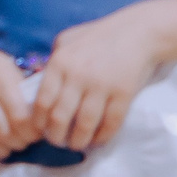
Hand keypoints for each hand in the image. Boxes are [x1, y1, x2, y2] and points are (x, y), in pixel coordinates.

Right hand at [0, 34, 32, 175]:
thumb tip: (42, 121)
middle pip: (4, 131)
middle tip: (24, 143)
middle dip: (19, 143)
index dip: (32, 132)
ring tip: (9, 149)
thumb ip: (23, 91)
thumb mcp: (8, 68)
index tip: (37, 134)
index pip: (21, 117)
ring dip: (2, 152)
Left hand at [32, 9, 160, 151]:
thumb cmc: (99, 36)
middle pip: (60, 117)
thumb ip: (52, 61)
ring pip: (85, 124)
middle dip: (55, 136)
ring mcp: (102, 85)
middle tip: (57, 142)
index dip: (38, 122)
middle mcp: (78, 76)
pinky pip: (111, 122)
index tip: (39, 130)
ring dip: (79, 141)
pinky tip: (98, 141)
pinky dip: (103, 136)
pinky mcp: (124, 93)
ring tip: (76, 145)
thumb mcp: (67, 41)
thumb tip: (36, 85)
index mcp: (60, 63)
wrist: (139, 31)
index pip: (42, 101)